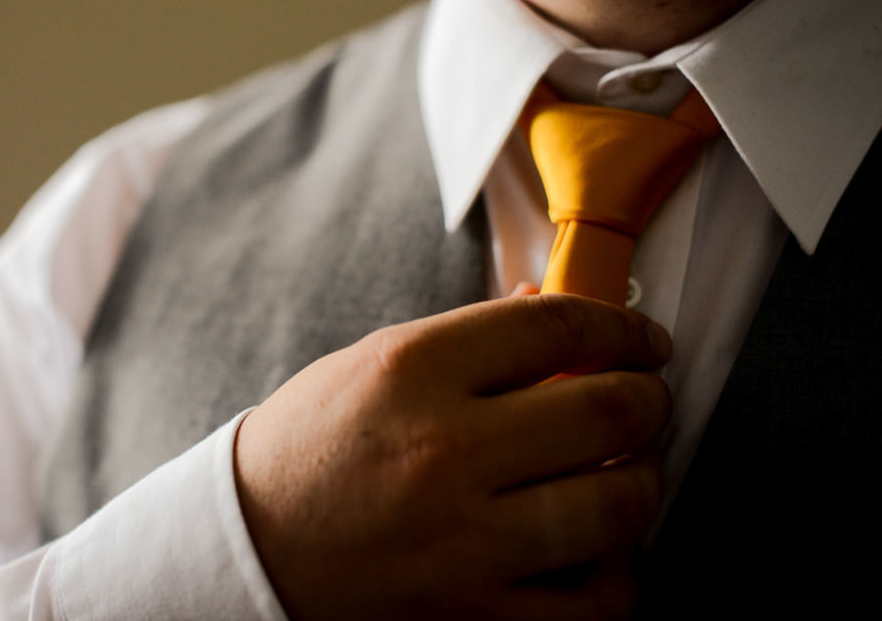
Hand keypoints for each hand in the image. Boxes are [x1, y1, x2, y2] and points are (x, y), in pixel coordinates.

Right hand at [234, 293, 670, 619]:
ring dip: (642, 479)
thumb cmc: (313, 446)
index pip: (559, 327)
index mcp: (412, 371)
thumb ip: (472, 339)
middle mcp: (443, 453)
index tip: (642, 338)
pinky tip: (593, 544)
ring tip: (624, 468)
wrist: (250, 547)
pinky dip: (614, 569)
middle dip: (649, 398)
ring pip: (619, 507)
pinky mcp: (474, 618)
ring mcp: (462, 544)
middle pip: (608, 412)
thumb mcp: (375, 364)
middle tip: (646, 397)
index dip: (623, 325)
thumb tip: (557, 310)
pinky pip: (597, 601)